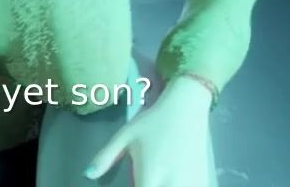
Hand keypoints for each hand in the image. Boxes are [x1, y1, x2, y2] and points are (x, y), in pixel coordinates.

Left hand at [83, 76, 212, 186]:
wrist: (187, 109)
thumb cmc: (153, 121)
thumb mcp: (125, 136)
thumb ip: (105, 157)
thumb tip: (88, 174)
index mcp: (150, 176)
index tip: (131, 183)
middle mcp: (171, 185)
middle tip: (143, 179)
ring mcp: (189, 185)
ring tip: (155, 178)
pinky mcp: (201, 182)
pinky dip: (178, 184)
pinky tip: (171, 179)